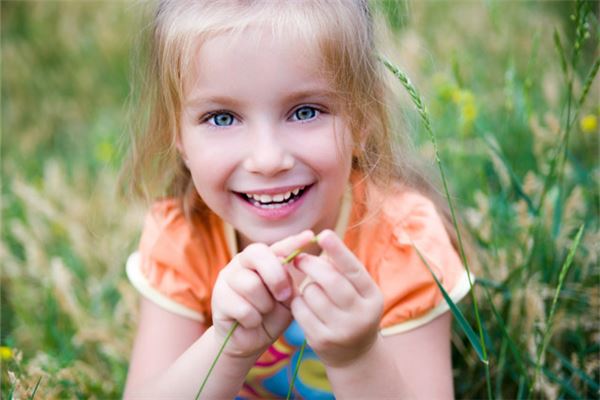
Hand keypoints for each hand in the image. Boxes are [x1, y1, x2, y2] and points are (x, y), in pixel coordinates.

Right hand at [211, 230, 314, 358]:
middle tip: (283, 296)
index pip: (278, 245)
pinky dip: (253, 320)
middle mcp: (243, 261)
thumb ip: (289, 281)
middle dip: (276, 277)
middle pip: (259, 254)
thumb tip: (298, 262)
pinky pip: (242, 307)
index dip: (293, 241)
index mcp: (264, 259)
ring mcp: (228, 277)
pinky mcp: (219, 297)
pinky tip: (250, 322)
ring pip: (251, 284)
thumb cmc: (272, 316)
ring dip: (264, 306)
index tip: (310, 236)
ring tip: (263, 313)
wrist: (250, 342)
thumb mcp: (287, 299)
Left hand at [290, 230, 383, 366]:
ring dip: (305, 287)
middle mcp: (361, 314)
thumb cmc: (351, 310)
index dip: (338, 250)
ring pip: (312, 294)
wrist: (354, 355)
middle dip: (312, 265)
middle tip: (300, 258)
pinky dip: (298, 302)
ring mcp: (342, 330)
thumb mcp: (357, 291)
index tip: (323, 233)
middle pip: (331, 281)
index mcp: (372, 296)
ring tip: (310, 290)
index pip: (354, 269)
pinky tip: (303, 304)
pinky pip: (300, 310)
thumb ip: (343, 269)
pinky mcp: (322, 340)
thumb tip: (321, 241)